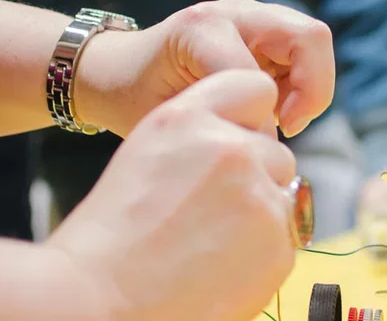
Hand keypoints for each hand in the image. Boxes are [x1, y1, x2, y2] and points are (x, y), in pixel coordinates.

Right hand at [45, 69, 296, 320]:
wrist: (100, 302)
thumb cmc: (112, 237)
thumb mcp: (146, 155)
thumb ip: (200, 137)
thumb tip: (245, 142)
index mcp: (187, 119)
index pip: (254, 87)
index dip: (252, 117)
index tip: (243, 140)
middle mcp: (230, 149)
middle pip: (275, 151)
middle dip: (257, 176)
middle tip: (214, 211)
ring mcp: (259, 197)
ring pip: (283, 197)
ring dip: (260, 215)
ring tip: (210, 244)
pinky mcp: (278, 245)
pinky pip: (286, 239)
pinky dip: (262, 254)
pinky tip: (219, 267)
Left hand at [75, 0, 334, 137]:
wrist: (122, 70)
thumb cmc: (135, 98)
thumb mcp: (166, 117)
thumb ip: (215, 125)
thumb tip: (270, 146)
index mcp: (201, 29)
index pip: (259, 75)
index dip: (263, 118)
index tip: (253, 146)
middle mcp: (234, 12)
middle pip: (310, 37)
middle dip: (312, 90)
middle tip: (288, 124)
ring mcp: (252, 17)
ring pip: (313, 44)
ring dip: (307, 87)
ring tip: (276, 116)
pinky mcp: (264, 29)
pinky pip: (304, 54)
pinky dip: (300, 85)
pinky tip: (270, 106)